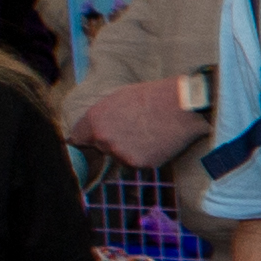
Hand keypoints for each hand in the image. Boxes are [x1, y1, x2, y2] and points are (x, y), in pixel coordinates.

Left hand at [68, 79, 206, 168]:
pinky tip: (157, 141)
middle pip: (101, 148)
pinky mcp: (140, 164)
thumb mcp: (119, 98)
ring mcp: (121, 154)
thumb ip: (102, 115)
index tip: (92, 139)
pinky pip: (138, 162)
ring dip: (130, 150)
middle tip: (133, 129)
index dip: (87, 137)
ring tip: (148, 133)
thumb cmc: (153, 96)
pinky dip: (146, 155)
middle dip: (113, 142)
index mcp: (95, 120)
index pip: (78, 138)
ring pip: (120, 157)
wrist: (182, 105)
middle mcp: (104, 139)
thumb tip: (93, 128)